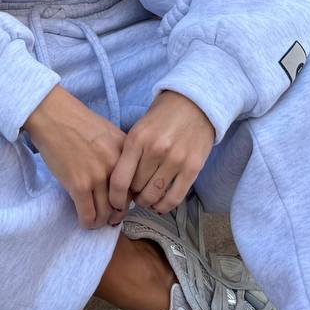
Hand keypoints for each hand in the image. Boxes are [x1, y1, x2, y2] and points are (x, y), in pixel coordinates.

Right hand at [23, 85, 127, 229]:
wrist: (53, 115)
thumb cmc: (77, 121)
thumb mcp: (109, 132)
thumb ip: (118, 154)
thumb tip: (120, 180)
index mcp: (126, 151)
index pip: (135, 186)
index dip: (127, 198)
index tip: (120, 204)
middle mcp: (116, 166)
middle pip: (122, 203)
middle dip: (116, 214)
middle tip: (110, 218)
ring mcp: (97, 176)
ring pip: (105, 213)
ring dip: (101, 221)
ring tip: (96, 221)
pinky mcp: (78, 185)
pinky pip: (88, 214)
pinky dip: (87, 222)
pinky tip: (84, 221)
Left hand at [107, 90, 214, 223]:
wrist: (194, 103)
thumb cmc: (162, 116)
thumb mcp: (139, 129)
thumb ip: (130, 153)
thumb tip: (121, 185)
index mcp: (137, 139)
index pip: (119, 180)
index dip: (115, 198)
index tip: (115, 203)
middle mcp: (155, 150)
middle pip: (137, 189)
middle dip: (133, 195)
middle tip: (134, 194)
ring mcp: (176, 159)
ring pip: (155, 195)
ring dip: (148, 202)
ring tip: (147, 198)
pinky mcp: (193, 167)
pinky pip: (175, 197)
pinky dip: (165, 206)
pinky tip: (160, 205)